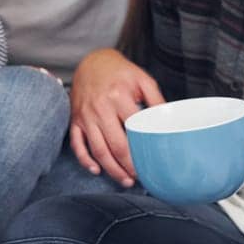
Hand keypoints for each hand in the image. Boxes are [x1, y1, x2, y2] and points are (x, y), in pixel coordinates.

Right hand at [68, 48, 165, 186]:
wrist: (90, 62)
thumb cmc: (119, 72)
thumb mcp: (142, 79)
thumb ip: (156, 100)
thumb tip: (169, 122)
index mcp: (118, 97)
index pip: (134, 131)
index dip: (143, 150)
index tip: (153, 163)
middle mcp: (99, 109)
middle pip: (116, 146)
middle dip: (129, 167)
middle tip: (141, 178)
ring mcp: (85, 117)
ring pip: (97, 150)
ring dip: (111, 169)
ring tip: (125, 180)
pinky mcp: (75, 121)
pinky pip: (77, 145)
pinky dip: (85, 160)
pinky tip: (96, 170)